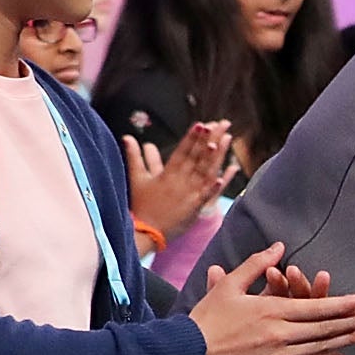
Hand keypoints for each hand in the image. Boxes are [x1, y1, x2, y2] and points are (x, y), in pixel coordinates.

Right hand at [125, 123, 237, 241]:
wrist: (145, 231)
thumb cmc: (141, 204)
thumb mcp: (136, 178)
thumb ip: (135, 157)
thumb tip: (127, 138)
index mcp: (167, 173)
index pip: (182, 151)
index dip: (192, 137)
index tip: (201, 124)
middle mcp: (180, 181)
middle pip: (197, 157)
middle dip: (210, 139)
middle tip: (221, 124)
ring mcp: (188, 194)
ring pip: (206, 171)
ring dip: (217, 155)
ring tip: (226, 139)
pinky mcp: (195, 207)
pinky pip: (207, 195)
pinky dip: (215, 185)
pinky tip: (225, 174)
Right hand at [190, 240, 354, 354]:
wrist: (187, 354)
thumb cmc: (207, 318)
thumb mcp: (229, 285)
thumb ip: (257, 265)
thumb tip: (279, 247)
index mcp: (271, 311)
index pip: (316, 307)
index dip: (343, 304)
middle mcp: (280, 334)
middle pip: (325, 328)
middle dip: (354, 320)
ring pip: (320, 348)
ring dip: (347, 340)